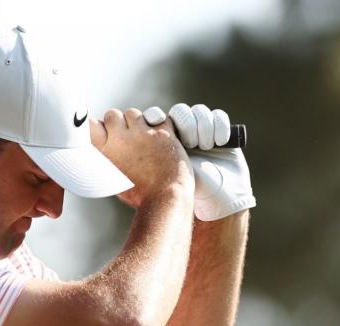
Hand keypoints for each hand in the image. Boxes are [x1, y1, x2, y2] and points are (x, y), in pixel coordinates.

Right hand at [91, 108, 192, 208]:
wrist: (165, 198)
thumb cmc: (138, 193)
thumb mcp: (112, 178)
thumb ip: (105, 157)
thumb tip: (100, 146)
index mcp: (105, 150)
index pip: (89, 124)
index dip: (95, 126)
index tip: (101, 133)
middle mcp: (121, 138)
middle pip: (112, 114)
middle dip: (117, 123)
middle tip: (124, 138)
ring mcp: (143, 133)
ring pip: (134, 113)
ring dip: (136, 122)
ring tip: (142, 139)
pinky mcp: (164, 132)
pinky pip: (158, 117)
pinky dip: (158, 125)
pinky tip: (158, 139)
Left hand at [145, 104, 254, 220]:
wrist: (211, 200)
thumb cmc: (180, 192)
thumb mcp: (155, 174)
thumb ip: (137, 160)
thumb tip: (116, 154)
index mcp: (162, 140)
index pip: (157, 116)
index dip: (156, 115)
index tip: (156, 121)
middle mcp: (182, 133)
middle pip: (181, 111)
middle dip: (186, 123)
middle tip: (189, 143)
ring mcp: (202, 132)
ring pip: (200, 112)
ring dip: (203, 127)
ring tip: (205, 147)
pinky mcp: (222, 134)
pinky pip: (219, 118)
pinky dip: (220, 127)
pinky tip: (219, 142)